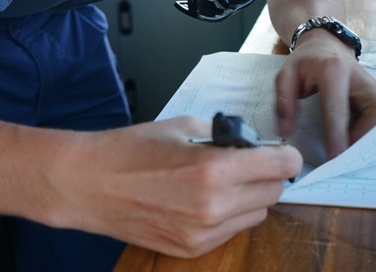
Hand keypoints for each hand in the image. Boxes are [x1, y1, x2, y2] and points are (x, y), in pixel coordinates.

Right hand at [41, 116, 302, 257]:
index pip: (279, 166)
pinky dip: (230, 214)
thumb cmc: (129, 150)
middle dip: (269, 174)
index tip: (284, 152)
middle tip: (254, 161)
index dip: (287, 156)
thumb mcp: (181, 126)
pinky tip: (207, 199)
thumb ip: (222, 134)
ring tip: (226, 180)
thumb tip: (248, 143)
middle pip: (273, 193)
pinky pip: (231, 231)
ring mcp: (203, 234)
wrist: (88, 185)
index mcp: (213, 170)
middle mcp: (214, 207)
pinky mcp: (191, 250)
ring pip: (256, 215)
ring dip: (251, 196)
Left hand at [273, 33, 375, 158]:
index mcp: (334, 70)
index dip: (337, 136)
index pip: (338, 108)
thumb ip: (284, 102)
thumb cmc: (306, 63)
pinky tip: (366, 143)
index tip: (335, 159)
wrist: (325, 45)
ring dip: (375, 139)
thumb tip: (286, 131)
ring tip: (354, 152)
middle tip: (347, 159)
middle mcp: (362, 76)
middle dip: (365, 139)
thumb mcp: (286, 75)